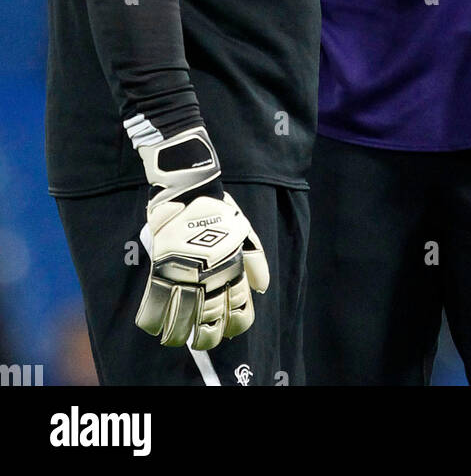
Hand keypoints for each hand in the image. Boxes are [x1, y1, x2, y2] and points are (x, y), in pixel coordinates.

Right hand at [133, 126, 268, 349]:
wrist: (191, 189)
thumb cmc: (219, 211)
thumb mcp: (246, 233)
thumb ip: (255, 261)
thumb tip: (261, 288)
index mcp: (234, 270)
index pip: (240, 313)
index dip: (234, 326)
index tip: (227, 328)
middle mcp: (211, 277)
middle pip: (211, 323)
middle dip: (206, 338)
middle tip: (200, 338)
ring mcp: (185, 274)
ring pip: (182, 321)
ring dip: (178, 336)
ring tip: (175, 339)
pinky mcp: (161, 267)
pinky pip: (154, 304)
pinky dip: (152, 321)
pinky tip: (154, 327)